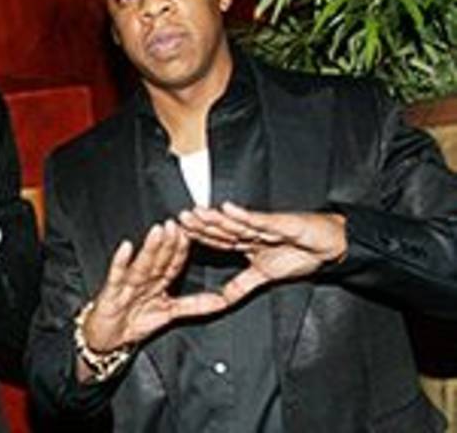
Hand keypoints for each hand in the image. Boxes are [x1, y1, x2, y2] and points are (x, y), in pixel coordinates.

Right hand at [81, 220, 227, 355]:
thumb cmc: (134, 322)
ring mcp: (126, 284)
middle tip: (178, 225)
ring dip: (150, 247)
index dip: (184, 250)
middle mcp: (143, 279)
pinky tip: (126, 248)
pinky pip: (116, 275)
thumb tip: (222, 301)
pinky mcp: (110, 293)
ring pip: (141, 264)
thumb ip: (195, 305)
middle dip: (169, 243)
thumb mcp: (169, 314)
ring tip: (158, 232)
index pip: (173, 263)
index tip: (195, 234)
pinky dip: (120, 262)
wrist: (106, 338)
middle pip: (159, 260)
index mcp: (158, 282)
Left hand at [178, 201, 346, 304]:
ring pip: (236, 222)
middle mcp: (252, 231)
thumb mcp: (266, 277)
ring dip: (215, 218)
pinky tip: (228, 208)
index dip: (199, 238)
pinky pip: (260, 220)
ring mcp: (265, 226)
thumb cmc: (302, 255)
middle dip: (201, 225)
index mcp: (246, 242)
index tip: (178, 236)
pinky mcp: (281, 223)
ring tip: (196, 213)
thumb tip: (223, 301)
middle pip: (222, 229)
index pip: (218, 240)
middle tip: (179, 219)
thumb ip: (243, 285)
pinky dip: (244, 215)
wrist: (332, 246)